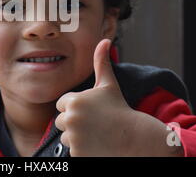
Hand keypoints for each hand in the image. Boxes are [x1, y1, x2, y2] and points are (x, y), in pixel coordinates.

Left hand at [55, 39, 181, 155]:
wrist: (135, 139)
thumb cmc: (119, 109)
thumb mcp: (108, 85)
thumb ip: (101, 62)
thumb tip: (104, 40)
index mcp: (73, 101)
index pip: (62, 104)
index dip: (77, 107)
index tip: (92, 110)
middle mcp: (70, 119)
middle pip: (61, 121)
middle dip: (75, 122)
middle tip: (95, 123)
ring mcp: (73, 138)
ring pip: (66, 137)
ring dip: (77, 137)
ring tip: (96, 134)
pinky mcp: (77, 155)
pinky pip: (72, 151)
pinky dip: (82, 150)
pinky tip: (96, 146)